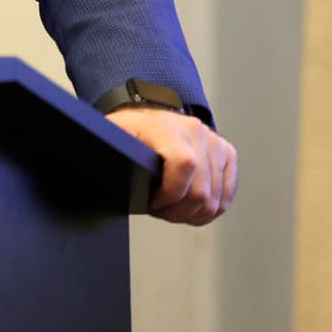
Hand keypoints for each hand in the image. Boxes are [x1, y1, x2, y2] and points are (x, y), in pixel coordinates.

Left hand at [105, 107, 237, 225]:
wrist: (147, 118)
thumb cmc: (129, 133)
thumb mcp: (114, 140)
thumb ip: (113, 154)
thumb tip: (105, 173)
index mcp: (165, 127)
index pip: (185, 164)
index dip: (171, 194)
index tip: (154, 203)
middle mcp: (194, 131)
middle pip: (201, 190)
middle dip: (178, 212)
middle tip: (160, 211)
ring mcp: (213, 141)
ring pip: (216, 199)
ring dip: (193, 214)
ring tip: (172, 209)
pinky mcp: (226, 153)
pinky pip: (227, 194)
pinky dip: (210, 209)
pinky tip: (191, 208)